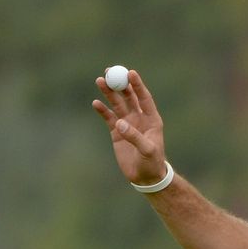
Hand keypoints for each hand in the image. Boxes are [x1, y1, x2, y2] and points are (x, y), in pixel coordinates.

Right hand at [92, 70, 167, 184]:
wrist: (145, 176)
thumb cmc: (151, 162)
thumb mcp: (147, 150)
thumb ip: (134, 136)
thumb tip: (120, 122)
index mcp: (152, 119)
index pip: (144, 97)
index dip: (137, 85)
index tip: (130, 72)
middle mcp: (140, 118)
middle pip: (128, 96)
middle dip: (120, 83)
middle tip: (110, 72)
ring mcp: (127, 124)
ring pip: (117, 104)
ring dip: (109, 93)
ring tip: (99, 81)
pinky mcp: (117, 132)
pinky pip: (108, 117)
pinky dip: (102, 110)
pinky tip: (96, 103)